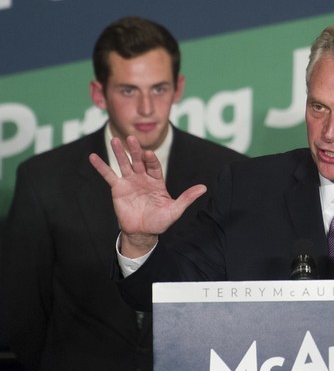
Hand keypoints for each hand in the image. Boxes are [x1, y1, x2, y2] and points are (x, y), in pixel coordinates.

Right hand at [89, 136, 205, 256]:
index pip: (154, 166)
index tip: (148, 153)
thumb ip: (187, 198)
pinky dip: (101, 166)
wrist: (143, 232)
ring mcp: (130, 182)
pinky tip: (93, 157)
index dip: (151, 160)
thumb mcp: (175, 209)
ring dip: (119, 152)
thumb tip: (204, 188)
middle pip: (138, 161)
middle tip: (131, 138)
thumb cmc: (160, 221)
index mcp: (157, 181)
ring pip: (124, 164)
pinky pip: (109, 175)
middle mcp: (143, 178)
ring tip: (114, 139)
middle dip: (135, 150)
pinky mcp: (118, 189)